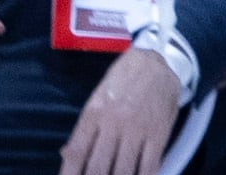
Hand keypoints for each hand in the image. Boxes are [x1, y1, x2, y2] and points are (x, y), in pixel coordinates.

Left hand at [58, 42, 185, 174]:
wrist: (159, 60)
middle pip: (98, 167)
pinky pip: (149, 166)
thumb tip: (66, 155)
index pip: (77, 153)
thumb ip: (84, 129)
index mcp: (94, 113)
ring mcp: (138, 129)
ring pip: (124, 171)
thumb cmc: (123, 80)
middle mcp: (114, 123)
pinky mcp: (159, 133)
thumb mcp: (97, 98)